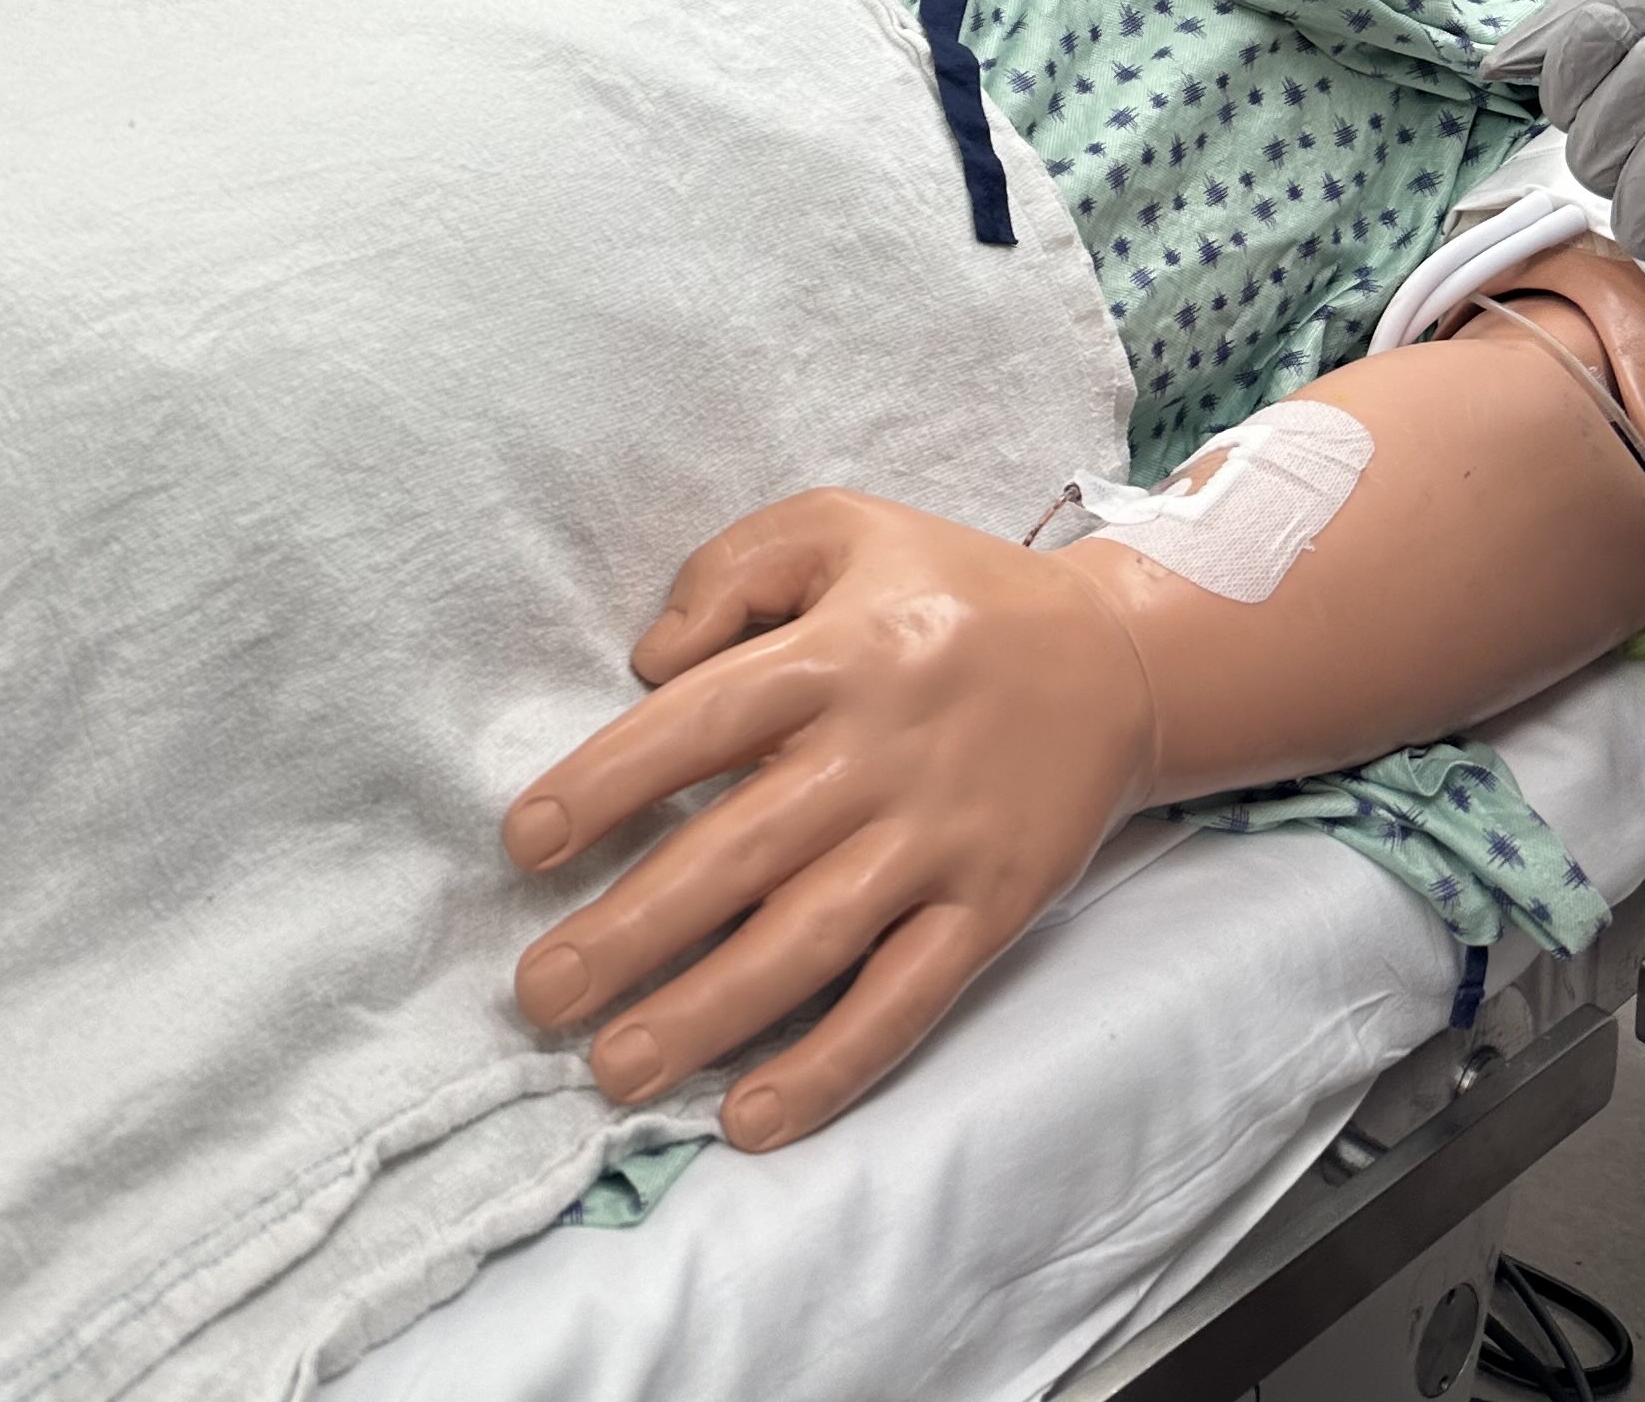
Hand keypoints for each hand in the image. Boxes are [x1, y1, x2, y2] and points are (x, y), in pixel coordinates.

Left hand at [500, 490, 1155, 1150]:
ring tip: (613, 1068)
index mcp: (837, 653)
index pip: (700, 723)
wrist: (1120, 660)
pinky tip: (753, 1118)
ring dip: (705, 1013)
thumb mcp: (842, 526)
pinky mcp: (990, 909)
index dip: (608, 782)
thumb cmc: (952, 589)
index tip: (524, 843)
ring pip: (809, 943)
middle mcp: (881, 753)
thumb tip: (648, 662)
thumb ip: (732, 572)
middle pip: (739, 852)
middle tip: (537, 993)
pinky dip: (831, 1064)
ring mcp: (939, 840)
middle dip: (631, 931)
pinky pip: (904, 1000)